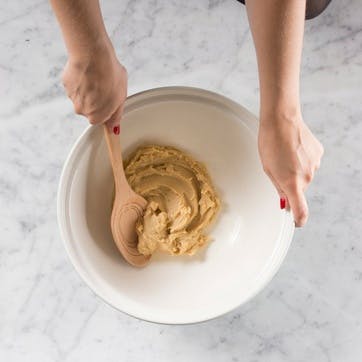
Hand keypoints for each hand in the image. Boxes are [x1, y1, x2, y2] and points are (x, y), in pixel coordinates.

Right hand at [62, 40, 126, 129]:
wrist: (92, 55)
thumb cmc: (109, 76)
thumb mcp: (121, 98)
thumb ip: (116, 114)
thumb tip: (113, 126)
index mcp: (95, 117)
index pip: (102, 119)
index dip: (108, 108)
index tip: (111, 100)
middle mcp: (81, 111)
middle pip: (91, 108)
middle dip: (98, 99)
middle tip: (106, 86)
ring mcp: (72, 97)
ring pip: (83, 96)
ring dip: (90, 88)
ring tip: (98, 76)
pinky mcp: (66, 83)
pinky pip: (76, 84)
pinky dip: (82, 79)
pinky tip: (89, 71)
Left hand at [258, 110, 323, 226]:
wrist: (282, 121)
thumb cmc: (270, 144)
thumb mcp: (268, 170)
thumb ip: (279, 189)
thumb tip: (285, 204)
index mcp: (291, 183)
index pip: (301, 211)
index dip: (299, 219)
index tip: (296, 222)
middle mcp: (307, 176)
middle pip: (299, 189)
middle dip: (289, 184)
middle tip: (278, 168)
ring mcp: (315, 165)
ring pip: (304, 176)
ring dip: (296, 171)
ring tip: (285, 155)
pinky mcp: (319, 154)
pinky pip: (310, 164)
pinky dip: (302, 161)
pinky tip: (294, 149)